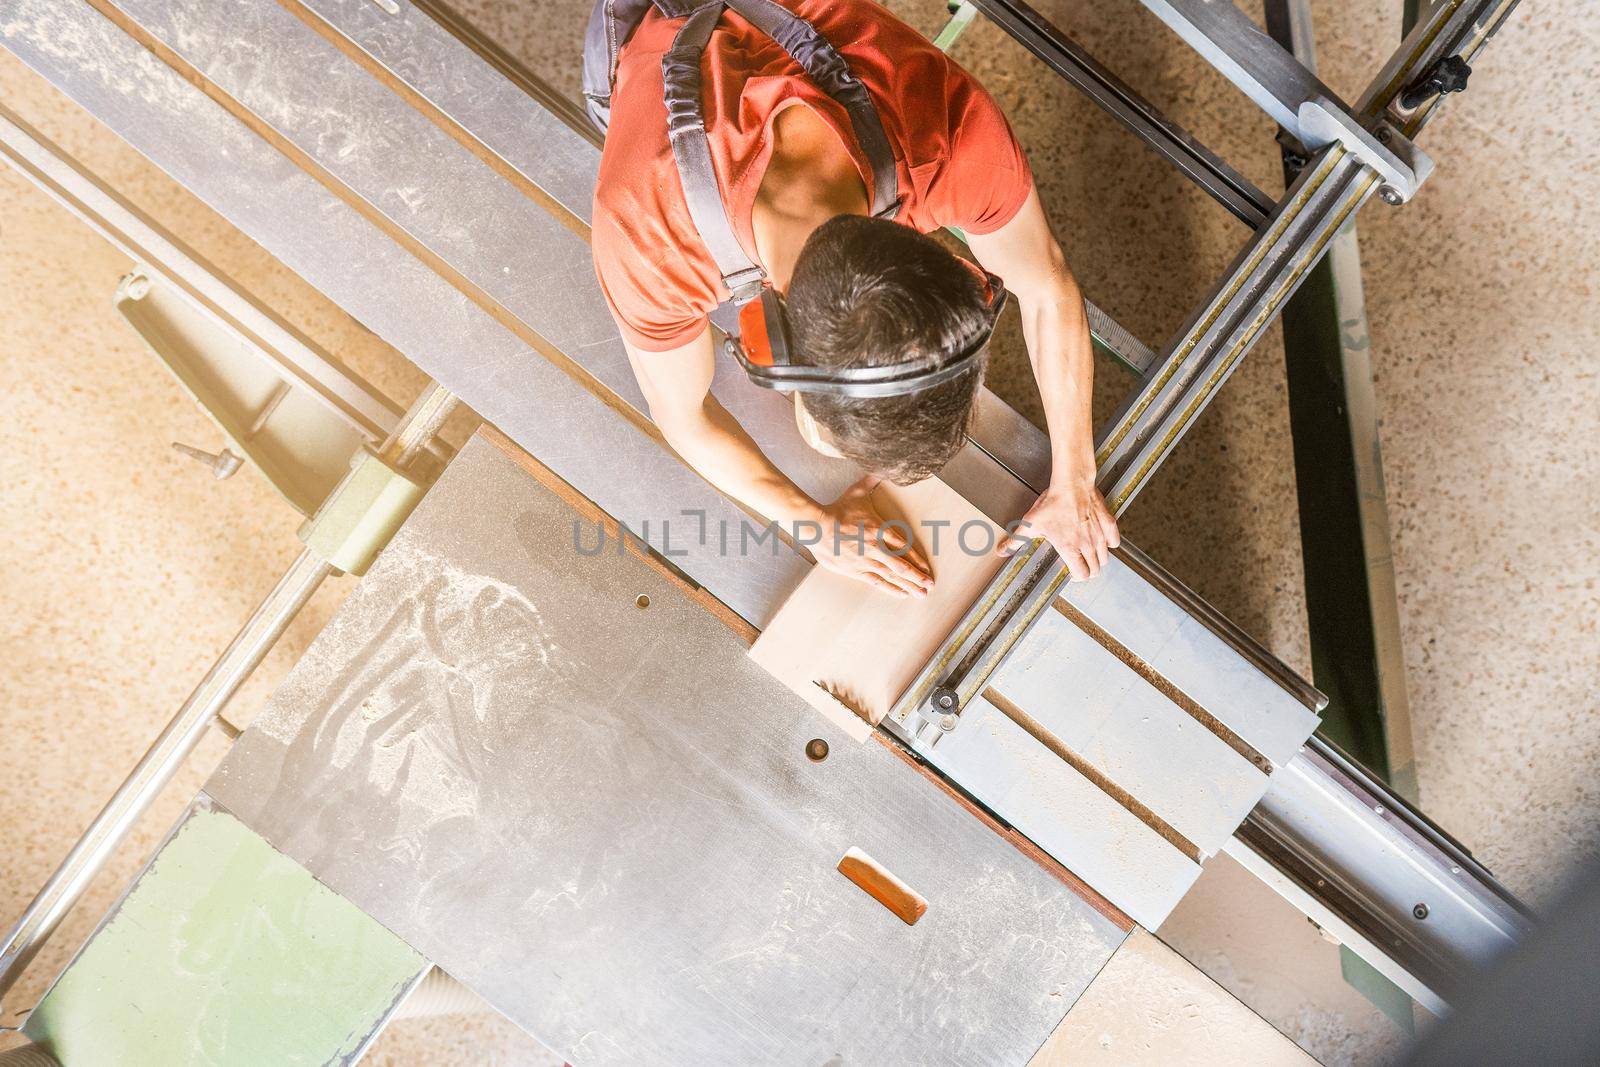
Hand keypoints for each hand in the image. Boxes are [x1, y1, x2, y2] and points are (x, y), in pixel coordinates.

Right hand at [811, 475, 933, 598]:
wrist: (817, 526)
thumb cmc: (838, 509)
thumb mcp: (857, 491)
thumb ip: (873, 479)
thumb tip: (885, 465)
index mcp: (879, 529)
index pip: (904, 546)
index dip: (917, 558)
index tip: (928, 567)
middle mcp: (875, 547)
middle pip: (902, 565)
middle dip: (918, 577)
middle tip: (931, 586)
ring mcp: (865, 560)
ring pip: (891, 576)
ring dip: (908, 585)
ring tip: (921, 594)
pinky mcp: (855, 570)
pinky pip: (877, 581)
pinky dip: (891, 588)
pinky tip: (902, 594)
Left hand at [997, 477, 1119, 580]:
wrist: (1071, 483)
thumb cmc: (1053, 503)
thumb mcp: (1030, 523)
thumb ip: (1016, 541)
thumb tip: (1001, 551)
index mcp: (1070, 549)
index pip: (1082, 575)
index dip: (1077, 577)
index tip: (1071, 572)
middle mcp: (1088, 545)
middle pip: (1095, 570)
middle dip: (1088, 571)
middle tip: (1080, 565)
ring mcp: (1100, 535)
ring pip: (1105, 558)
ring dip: (1097, 559)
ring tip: (1088, 554)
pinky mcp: (1108, 524)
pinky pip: (1114, 542)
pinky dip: (1109, 544)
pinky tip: (1100, 540)